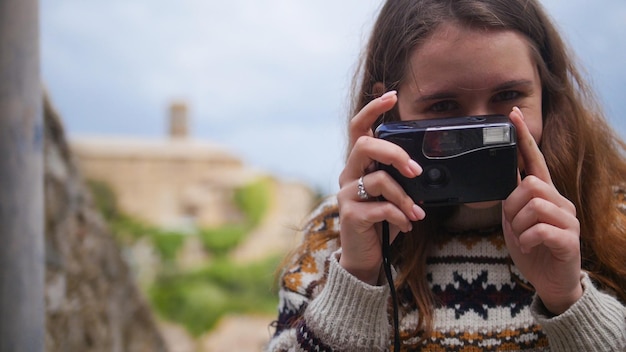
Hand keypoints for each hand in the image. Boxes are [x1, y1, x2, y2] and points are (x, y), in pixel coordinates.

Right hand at [337, 91, 424, 284]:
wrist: (366, 257)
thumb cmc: (382, 222)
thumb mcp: (394, 194)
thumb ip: (401, 178)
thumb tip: (425, 166)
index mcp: (360, 165)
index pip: (359, 129)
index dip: (373, 110)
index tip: (392, 96)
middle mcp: (348, 174)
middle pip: (365, 146)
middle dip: (395, 154)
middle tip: (416, 170)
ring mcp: (347, 194)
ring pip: (378, 180)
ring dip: (404, 196)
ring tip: (417, 211)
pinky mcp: (350, 214)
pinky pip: (380, 208)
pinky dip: (400, 216)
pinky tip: (406, 224)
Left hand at [502, 107, 582, 314]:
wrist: (549, 281)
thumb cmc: (532, 248)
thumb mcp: (515, 220)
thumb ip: (511, 199)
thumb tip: (501, 178)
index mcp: (544, 194)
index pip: (534, 159)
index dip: (523, 137)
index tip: (512, 114)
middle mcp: (559, 201)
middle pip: (530, 183)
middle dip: (512, 205)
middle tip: (514, 224)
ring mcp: (568, 219)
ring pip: (534, 205)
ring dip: (519, 225)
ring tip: (523, 237)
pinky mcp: (570, 239)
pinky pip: (540, 229)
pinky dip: (527, 239)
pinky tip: (530, 246)